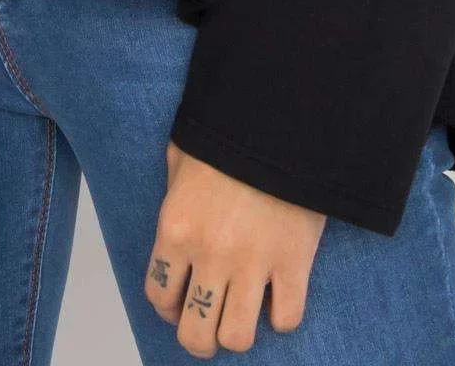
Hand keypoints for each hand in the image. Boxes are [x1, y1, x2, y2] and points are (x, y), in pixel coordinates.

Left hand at [145, 140, 325, 353]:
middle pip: (195, 333)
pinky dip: (282, 317)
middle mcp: (210, 254)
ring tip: (241, 315)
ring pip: (237, 337)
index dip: (169, 308)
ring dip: (237, 332)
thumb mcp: (184, 152)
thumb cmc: (230, 132)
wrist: (282, 117)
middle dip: (199, 336)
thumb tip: (174, 193)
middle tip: (210, 322)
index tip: (180, 303)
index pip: (159, 295)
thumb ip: (173, 184)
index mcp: (177, 228)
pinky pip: (287, 319)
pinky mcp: (294, 262)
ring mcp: (253, 262)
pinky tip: (278, 298)